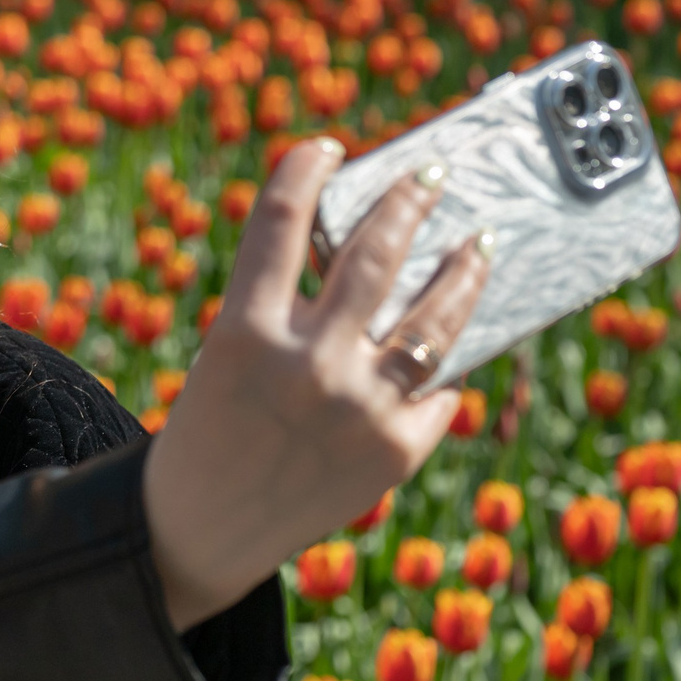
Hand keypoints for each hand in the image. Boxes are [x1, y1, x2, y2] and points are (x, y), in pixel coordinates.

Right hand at [143, 137, 490, 629]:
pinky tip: (451, 352)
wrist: (199, 534)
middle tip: (431, 177)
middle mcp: (306, 364)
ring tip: (481, 245)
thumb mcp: (227, 358)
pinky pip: (438, 390)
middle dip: (409, 204)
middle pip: (374, 255)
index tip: (327, 147)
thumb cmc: (209, 433)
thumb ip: (286, 312)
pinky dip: (441, 370)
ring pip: (434, 319)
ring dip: (464, 272)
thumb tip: (377, 263)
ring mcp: (359, 408)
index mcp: (244, 332)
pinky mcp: (397, 451)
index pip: (279, 222)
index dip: (305, 171)